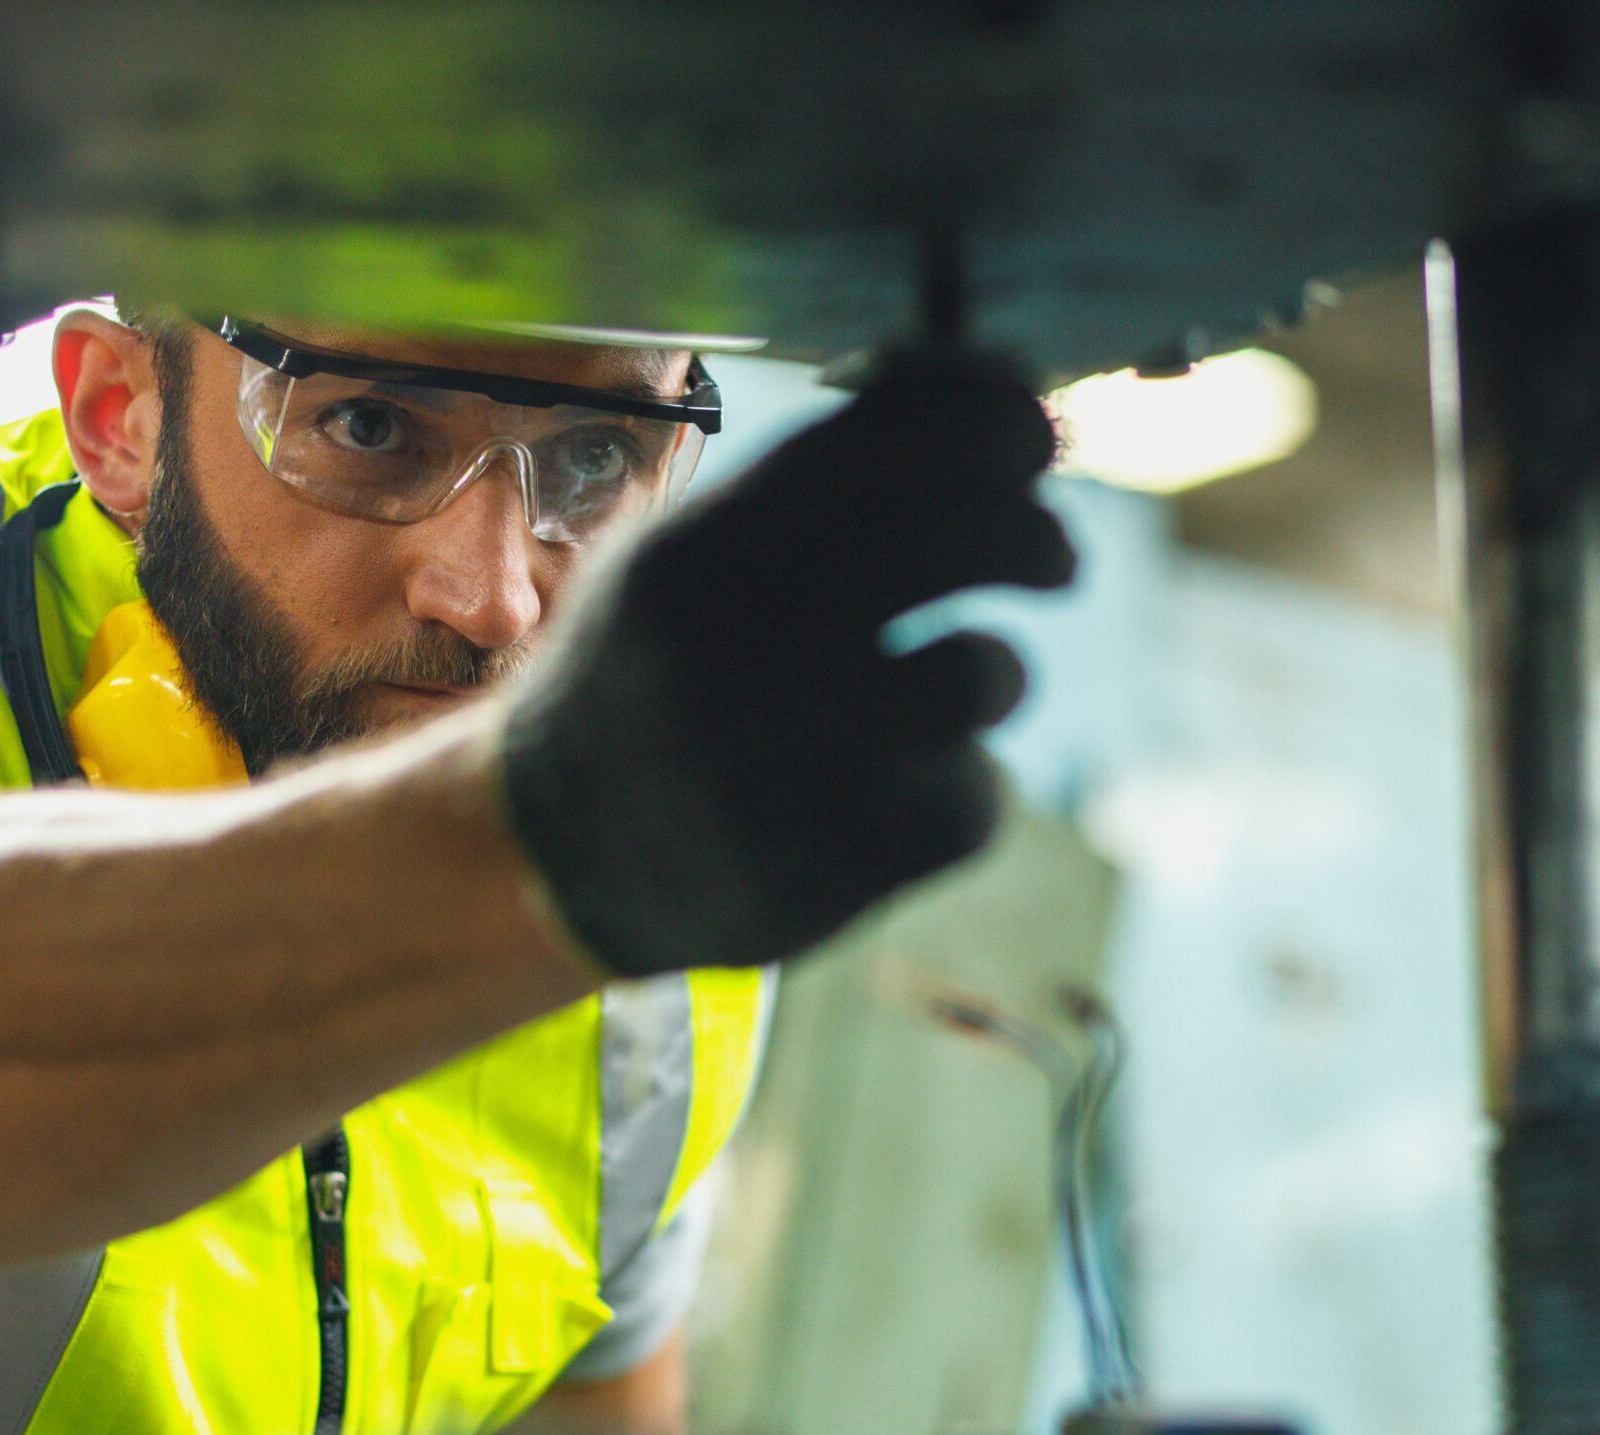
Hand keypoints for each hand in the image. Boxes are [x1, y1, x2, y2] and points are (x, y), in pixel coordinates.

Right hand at [499, 350, 1074, 974]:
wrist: (548, 851)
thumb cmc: (640, 678)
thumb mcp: (673, 555)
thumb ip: (798, 489)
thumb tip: (977, 403)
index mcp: (708, 546)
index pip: (901, 437)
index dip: (998, 425)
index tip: (1029, 443)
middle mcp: (746, 639)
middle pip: (970, 538)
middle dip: (1037, 537)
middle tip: (1051, 558)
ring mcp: (790, 757)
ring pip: (980, 676)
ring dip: (995, 674)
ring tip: (966, 683)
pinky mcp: (835, 864)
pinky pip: (970, 803)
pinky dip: (960, 791)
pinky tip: (911, 789)